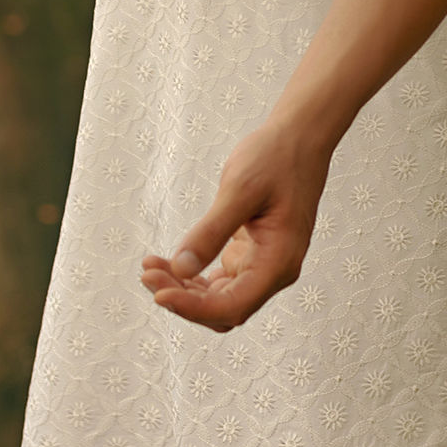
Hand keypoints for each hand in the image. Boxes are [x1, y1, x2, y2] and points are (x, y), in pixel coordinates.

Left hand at [140, 116, 332, 330]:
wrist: (298, 137)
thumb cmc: (277, 157)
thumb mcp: (240, 190)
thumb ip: (211, 231)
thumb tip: (180, 268)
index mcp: (279, 262)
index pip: (232, 306)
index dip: (193, 307)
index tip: (159, 294)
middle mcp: (273, 271)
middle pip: (222, 308)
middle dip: (183, 298)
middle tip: (147, 274)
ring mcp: (262, 264)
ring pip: (218, 298)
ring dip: (184, 289)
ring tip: (151, 267)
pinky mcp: (251, 254)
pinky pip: (219, 281)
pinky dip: (193, 276)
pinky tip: (168, 262)